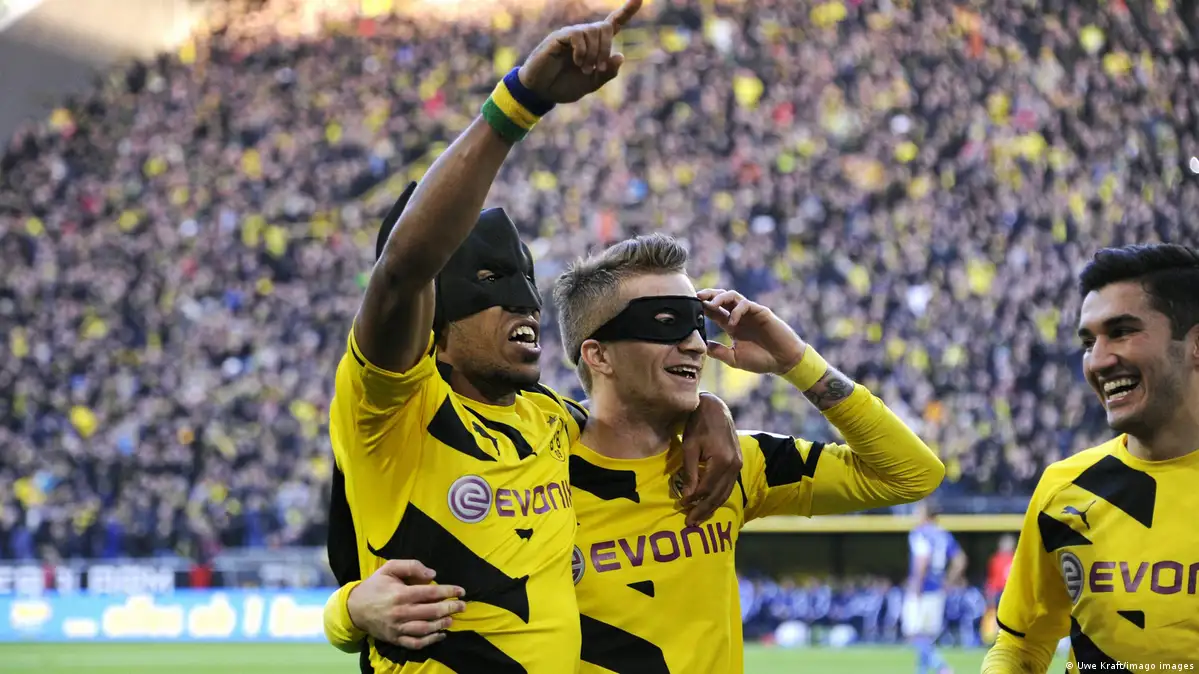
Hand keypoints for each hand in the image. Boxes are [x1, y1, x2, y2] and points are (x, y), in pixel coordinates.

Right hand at [347, 559, 465, 648]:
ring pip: (425, 628)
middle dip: (450, 608)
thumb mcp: (389, 568)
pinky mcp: (395, 638)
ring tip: (452, 619)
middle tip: (462, 606)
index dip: (448, 591)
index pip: (430, 592)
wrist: (354, 608)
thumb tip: (433, 574)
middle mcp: (401, 612)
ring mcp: (398, 627)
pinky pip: (415, 643)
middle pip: (431, 611)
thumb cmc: (375, 586)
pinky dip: (430, 641)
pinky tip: (440, 635)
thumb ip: (411, 566)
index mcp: (401, 593)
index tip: (461, 591)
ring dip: (442, 624)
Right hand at [517, 0, 641, 103]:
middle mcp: (584, 36)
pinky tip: (577, 62)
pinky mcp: (559, 37)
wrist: (542, 92)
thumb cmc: (565, 86)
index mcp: (595, 45)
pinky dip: (582, 50)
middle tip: (598, 69)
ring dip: (594, 53)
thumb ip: (608, 73)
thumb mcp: (592, 84)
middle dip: (606, 48)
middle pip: (606, 27)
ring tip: (585, 69)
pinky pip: (578, 35)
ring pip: (593, 31)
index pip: (614, 23)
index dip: (627, 11)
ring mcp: (571, 35)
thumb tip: (620, 56)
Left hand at [679, 392, 742, 526]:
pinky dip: (719, 497)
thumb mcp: (690, 447)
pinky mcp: (738, 463)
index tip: (680, 505)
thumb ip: (690, 473)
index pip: (706, 489)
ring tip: (699, 519)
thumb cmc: (698, 425)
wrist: (715, 408)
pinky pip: (729, 486)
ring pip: (725, 493)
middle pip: (718, 495)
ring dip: (712, 507)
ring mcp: (738, 465)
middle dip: (703, 510)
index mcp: (722, 461)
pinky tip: (709, 504)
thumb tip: (688, 497)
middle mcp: (734, 466)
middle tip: (690, 523)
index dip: (693, 499)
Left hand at [698, 289, 806, 374]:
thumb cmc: (761, 360)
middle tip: (696, 297)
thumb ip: (718, 352)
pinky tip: (732, 323)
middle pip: (720, 298)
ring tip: (711, 305)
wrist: (783, 361)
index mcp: (732, 325)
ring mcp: (750, 313)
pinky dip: (736, 311)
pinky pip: (746, 305)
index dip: (702, 307)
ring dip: (720, 298)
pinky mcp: (761, 312)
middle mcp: (739, 316)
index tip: (688, 307)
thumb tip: (701, 347)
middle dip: (708, 295)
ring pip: (732, 296)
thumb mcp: (734, 358)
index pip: (713, 312)